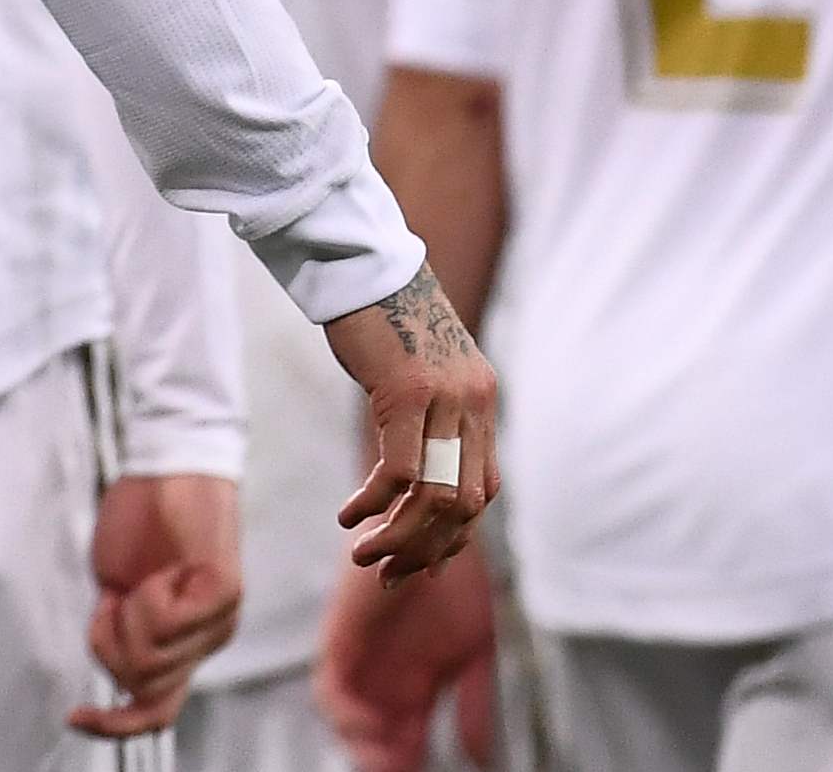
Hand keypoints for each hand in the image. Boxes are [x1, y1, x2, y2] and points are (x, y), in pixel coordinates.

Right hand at [75, 471, 243, 734]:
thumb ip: (118, 633)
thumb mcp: (116, 587)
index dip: (115, 727)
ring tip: (139, 579)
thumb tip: (117, 675)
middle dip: (110, 645)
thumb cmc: (140, 520)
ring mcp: (222, 620)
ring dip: (128, 618)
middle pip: (142, 687)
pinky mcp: (225, 593)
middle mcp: (209, 641)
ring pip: (152, 661)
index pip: (154, 710)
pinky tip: (158, 573)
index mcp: (183, 643)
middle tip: (111, 599)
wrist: (168, 462)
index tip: (75, 717)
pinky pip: (169, 624)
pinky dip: (148, 600)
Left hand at [316, 534, 499, 769]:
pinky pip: (330, 688)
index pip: (406, 739)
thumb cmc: (457, 584)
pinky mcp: (340, 638)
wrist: (434, 533)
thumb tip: (477, 758)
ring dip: (362, 745)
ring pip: (347, 719)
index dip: (407, 762)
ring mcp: (361, 659)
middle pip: (373, 737)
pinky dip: (345, 714)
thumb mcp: (475, 652)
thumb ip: (474, 704)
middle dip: (382, 762)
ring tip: (385, 761)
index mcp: (416, 683)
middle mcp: (385, 676)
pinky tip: (371, 727)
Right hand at [319, 269, 496, 576]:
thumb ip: (427, 413)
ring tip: (363, 555)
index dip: (453, 536)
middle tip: (387, 572)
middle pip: (465, 505)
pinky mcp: (409, 390)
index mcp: (482, 401)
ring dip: (401, 537)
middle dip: (427, 550)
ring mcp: (448, 398)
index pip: (483, 490)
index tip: (416, 561)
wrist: (362, 260)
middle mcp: (476, 404)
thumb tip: (410, 468)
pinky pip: (401, 469)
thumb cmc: (379, 313)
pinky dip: (376, 502)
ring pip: (437, 497)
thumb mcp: (415, 370)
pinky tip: (349, 513)